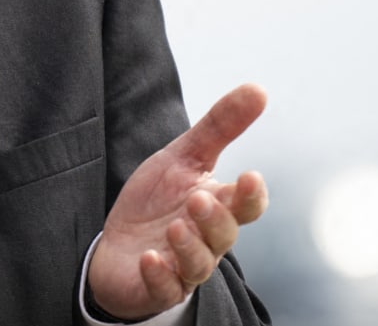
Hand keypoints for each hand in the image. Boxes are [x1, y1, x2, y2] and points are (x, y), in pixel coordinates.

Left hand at [87, 83, 268, 320]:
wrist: (119, 245)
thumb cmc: (158, 201)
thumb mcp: (184, 157)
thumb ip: (220, 126)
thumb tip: (259, 89)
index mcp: (217, 206)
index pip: (246, 206)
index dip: (251, 195)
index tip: (249, 175)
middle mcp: (206, 239)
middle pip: (224, 234)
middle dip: (215, 219)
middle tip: (198, 199)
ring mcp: (183, 266)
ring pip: (199, 264)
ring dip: (189, 246)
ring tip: (174, 226)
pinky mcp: (157, 287)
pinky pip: (165, 288)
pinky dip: (160, 275)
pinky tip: (149, 258)